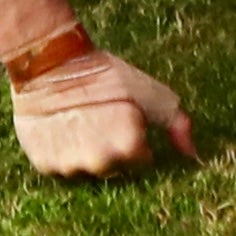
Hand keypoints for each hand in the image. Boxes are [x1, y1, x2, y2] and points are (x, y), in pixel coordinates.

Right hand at [9, 43, 195, 177]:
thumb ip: (177, 125)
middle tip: (102, 120)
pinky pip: (59, 168)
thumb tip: (192, 154)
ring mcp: (70, 167)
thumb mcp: (151, 94)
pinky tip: (61, 129)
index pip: (141, 160)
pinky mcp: (43, 166)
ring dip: (85, 153)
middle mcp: (100, 164)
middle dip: (112, 149)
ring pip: (86, 169)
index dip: (136, 139)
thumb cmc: (105, 76)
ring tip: (80, 123)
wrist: (50, 65)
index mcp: (130, 149)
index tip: (126, 120)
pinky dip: (61, 153)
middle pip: (114, 168)